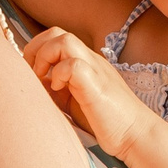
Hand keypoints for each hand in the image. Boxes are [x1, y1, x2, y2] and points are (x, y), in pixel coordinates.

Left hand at [22, 27, 153, 163]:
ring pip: (64, 40)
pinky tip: (59, 90)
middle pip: (56, 32)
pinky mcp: (96, 85)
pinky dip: (59, 74)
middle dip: (35, 49)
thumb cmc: (107, 122)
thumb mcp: (73, 102)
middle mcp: (90, 60)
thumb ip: (56, 90)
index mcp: (84, 63)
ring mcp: (95, 70)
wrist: (137, 135)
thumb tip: (34, 84)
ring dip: (45, 57)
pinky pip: (73, 65)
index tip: (30, 75)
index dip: (35, 51)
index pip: (55, 38)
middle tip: (32, 74)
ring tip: (43, 79)